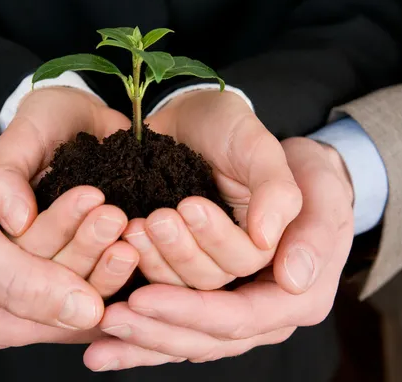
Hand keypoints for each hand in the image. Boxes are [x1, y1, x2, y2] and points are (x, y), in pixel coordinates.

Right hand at [0, 110, 133, 348]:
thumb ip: (18, 282)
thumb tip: (86, 315)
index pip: (63, 314)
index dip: (97, 280)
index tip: (120, 241)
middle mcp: (12, 302)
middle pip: (73, 285)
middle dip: (96, 249)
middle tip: (120, 215)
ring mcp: (19, 270)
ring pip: (72, 258)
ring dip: (92, 231)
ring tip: (113, 203)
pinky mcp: (26, 241)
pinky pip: (62, 235)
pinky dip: (77, 218)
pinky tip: (97, 196)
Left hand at [83, 137, 353, 370]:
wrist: (266, 154)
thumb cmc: (291, 162)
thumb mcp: (304, 171)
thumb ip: (291, 209)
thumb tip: (293, 275)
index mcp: (299, 291)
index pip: (243, 315)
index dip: (192, 310)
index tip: (143, 297)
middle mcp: (264, 307)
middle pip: (208, 337)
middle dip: (158, 324)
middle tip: (113, 312)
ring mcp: (231, 304)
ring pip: (184, 337)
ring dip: (142, 327)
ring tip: (105, 312)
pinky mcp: (204, 296)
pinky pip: (171, 326)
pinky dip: (137, 338)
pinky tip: (99, 350)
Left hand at [123, 90, 301, 289]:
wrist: (186, 117)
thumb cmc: (227, 128)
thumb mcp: (256, 147)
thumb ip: (275, 190)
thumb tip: (266, 239)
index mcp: (266, 237)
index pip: (247, 265)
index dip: (219, 243)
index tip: (190, 207)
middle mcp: (233, 255)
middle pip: (212, 281)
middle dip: (183, 252)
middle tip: (159, 217)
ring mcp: (198, 256)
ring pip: (180, 283)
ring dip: (158, 258)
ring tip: (138, 224)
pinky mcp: (168, 253)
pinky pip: (154, 274)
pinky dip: (140, 256)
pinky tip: (126, 230)